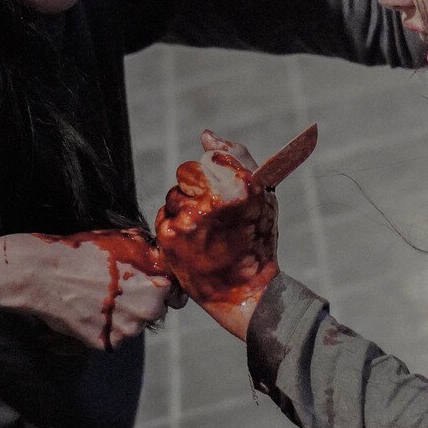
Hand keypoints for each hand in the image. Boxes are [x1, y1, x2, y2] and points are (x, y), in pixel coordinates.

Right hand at [0, 228, 181, 349]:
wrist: (46, 273)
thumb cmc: (85, 252)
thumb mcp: (126, 240)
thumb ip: (151, 253)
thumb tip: (160, 257)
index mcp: (158, 286)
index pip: (175, 295)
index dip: (163, 289)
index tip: (149, 286)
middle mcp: (148, 311)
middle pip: (155, 311)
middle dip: (142, 302)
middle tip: (117, 289)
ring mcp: (127, 330)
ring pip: (133, 326)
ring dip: (122, 316)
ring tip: (98, 297)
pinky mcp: (106, 343)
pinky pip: (112, 337)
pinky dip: (103, 328)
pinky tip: (88, 311)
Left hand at [155, 130, 278, 339]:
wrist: (246, 291)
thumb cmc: (258, 241)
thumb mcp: (262, 196)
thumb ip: (236, 158)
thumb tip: (206, 135)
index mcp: (239, 185)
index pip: (212, 159)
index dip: (218, 175)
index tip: (225, 192)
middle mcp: (212, 199)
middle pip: (188, 173)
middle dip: (199, 188)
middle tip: (214, 214)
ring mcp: (188, 218)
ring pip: (175, 194)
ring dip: (186, 207)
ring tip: (205, 231)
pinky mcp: (169, 236)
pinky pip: (165, 215)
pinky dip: (176, 224)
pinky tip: (193, 240)